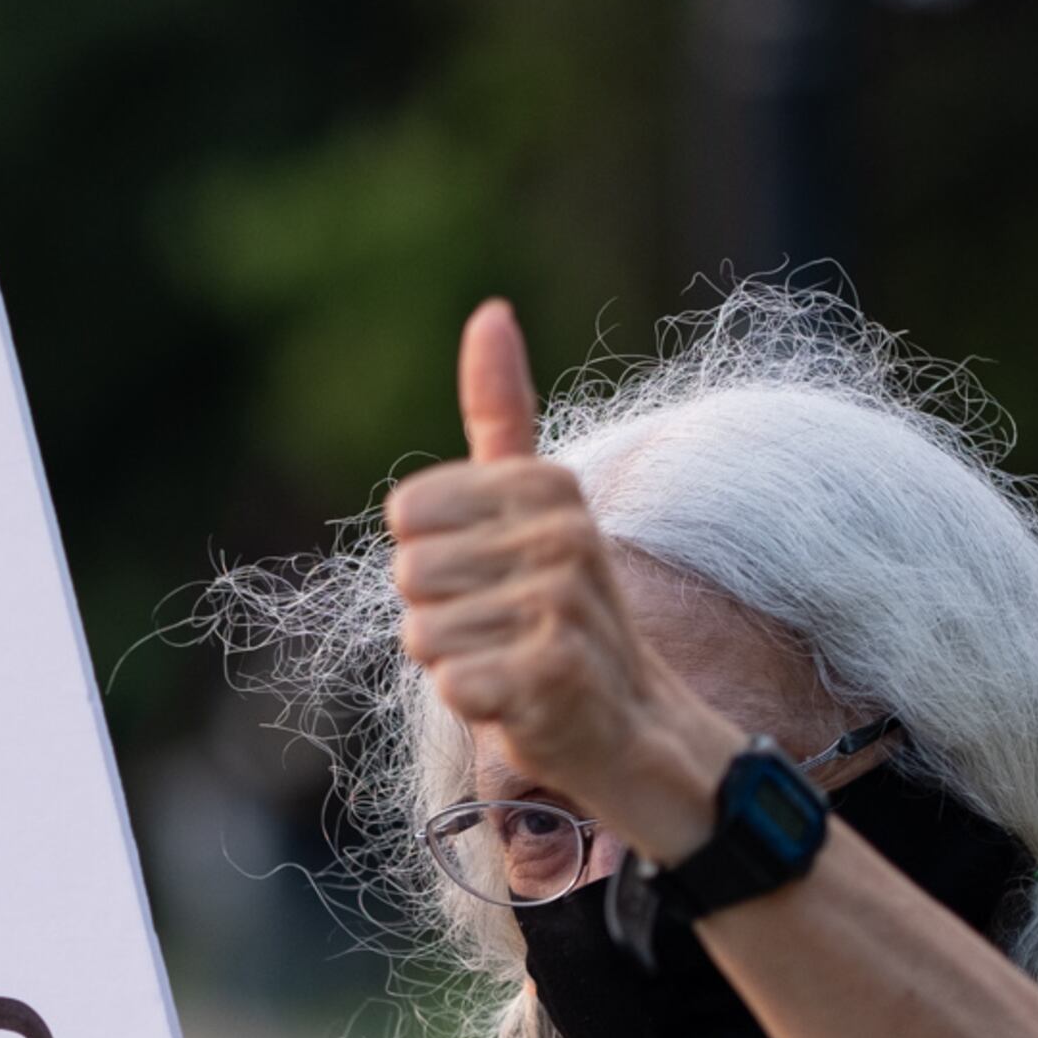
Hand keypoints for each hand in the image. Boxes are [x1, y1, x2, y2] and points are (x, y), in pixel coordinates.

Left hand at [385, 301, 737, 854]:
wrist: (630, 725)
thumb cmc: (557, 611)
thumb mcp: (531, 504)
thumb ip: (502, 413)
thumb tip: (490, 312)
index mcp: (548, 485)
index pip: (407, 514)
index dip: (432, 558)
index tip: (489, 575)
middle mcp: (562, 534)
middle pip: (408, 573)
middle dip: (440, 613)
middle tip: (502, 628)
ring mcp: (561, 603)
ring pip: (421, 632)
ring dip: (455, 660)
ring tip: (512, 661)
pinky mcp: (551, 673)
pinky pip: (448, 682)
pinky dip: (471, 702)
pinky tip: (519, 700)